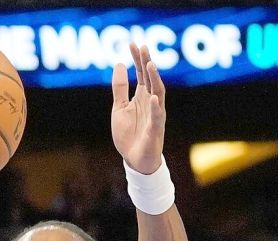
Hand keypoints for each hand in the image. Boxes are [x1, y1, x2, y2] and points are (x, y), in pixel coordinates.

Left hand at [112, 44, 165, 174]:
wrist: (134, 159)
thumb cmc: (129, 134)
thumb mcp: (119, 108)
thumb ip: (120, 88)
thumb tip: (119, 64)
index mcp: (142, 97)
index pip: (141, 73)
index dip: (137, 59)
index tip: (133, 43)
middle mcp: (151, 102)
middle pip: (150, 79)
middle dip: (147, 63)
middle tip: (143, 46)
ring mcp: (155, 115)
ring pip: (158, 93)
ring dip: (155, 79)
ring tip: (150, 64)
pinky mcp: (155, 129)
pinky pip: (157, 117)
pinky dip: (156, 107)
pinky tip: (153, 97)